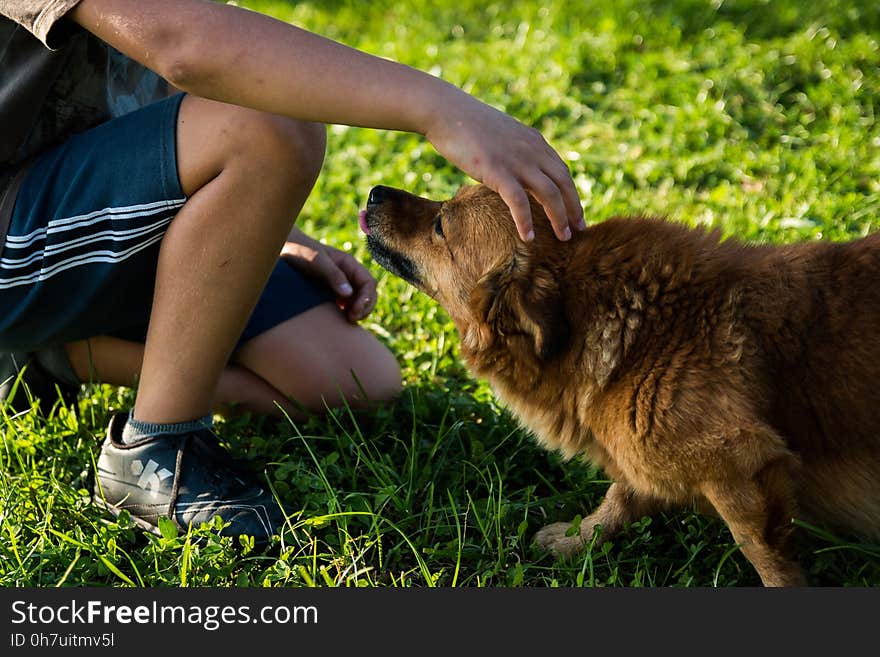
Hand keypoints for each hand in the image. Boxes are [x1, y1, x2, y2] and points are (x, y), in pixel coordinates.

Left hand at [281, 228, 376, 322]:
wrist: (282, 249)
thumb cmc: (299, 251)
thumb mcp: (316, 261)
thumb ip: (333, 275)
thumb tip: (348, 294)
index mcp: (349, 264)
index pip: (369, 283)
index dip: (366, 299)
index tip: (354, 312)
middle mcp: (348, 274)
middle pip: (368, 294)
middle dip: (364, 308)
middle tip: (351, 319)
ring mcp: (340, 284)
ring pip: (358, 301)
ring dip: (357, 312)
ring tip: (346, 321)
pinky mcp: (331, 292)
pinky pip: (346, 305)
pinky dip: (346, 313)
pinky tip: (337, 319)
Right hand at [424, 92, 583, 241]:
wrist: (446, 112)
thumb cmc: (467, 125)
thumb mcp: (501, 136)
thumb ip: (514, 151)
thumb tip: (514, 168)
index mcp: (534, 142)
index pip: (562, 171)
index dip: (571, 193)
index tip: (575, 212)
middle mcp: (532, 150)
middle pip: (563, 183)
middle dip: (573, 208)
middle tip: (579, 229)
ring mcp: (516, 160)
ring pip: (549, 194)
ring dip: (559, 218)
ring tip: (564, 238)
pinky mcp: (498, 171)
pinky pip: (519, 202)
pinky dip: (526, 221)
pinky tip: (528, 238)